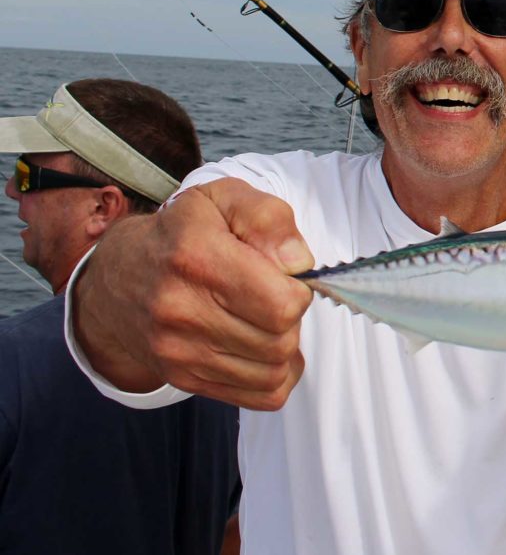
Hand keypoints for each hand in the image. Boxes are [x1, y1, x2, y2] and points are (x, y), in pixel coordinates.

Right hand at [72, 177, 314, 409]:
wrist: (117, 277)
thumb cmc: (182, 234)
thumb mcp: (222, 199)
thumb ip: (268, 219)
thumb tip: (299, 264)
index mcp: (197, 257)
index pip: (282, 304)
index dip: (298, 291)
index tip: (283, 277)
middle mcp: (181, 310)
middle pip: (281, 341)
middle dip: (292, 319)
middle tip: (273, 298)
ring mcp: (178, 351)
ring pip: (274, 372)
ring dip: (284, 347)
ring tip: (264, 320)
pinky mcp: (183, 378)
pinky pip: (261, 396)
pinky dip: (275, 375)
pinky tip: (262, 348)